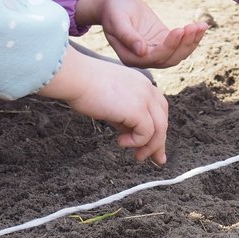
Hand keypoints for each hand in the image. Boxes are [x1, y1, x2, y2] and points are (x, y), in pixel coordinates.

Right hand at [38, 47, 168, 164]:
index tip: (153, 145)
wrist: (76, 78)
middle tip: (156, 159)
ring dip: (150, 147)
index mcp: (142, 83)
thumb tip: (129, 134)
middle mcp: (147, 88)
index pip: (158, 109)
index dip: (158, 128)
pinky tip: (121, 142)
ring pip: (159, 129)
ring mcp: (145, 98)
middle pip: (162, 119)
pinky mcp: (138, 109)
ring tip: (137, 156)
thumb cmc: (84, 87)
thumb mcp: (110, 102)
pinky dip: (137, 142)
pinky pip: (147, 133)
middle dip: (159, 142)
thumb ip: (123, 116)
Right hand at [76, 0, 206, 67]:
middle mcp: (144, 59)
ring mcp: (154, 51)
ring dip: (191, 41)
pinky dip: (191, 36)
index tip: (179, 30)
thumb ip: (127, 36)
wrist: (113, 5)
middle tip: (194, 27)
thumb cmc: (113, 11)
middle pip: (170, 59)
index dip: (169, 46)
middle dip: (184, 45)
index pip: (155, 58)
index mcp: (131, 57)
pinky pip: (180, 43)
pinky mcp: (162, 41)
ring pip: (178, 54)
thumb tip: (141, 51)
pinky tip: (201, 25)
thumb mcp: (117, 20)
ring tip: (201, 25)